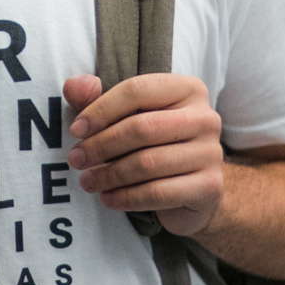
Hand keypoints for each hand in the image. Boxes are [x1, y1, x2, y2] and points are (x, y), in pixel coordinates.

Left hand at [63, 73, 224, 237]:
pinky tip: (108, 199)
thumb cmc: (153, 146)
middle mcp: (206, 117)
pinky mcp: (210, 186)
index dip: (101, 109)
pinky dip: (127, 197)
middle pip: (142, 127)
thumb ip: (95, 98)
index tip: (76, 130)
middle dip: (101, 145)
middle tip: (76, 160)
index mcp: (188, 89)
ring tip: (87, 182)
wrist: (192, 191)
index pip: (137, 90)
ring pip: (148, 163)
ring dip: (109, 175)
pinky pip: (159, 192)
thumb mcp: (123, 117)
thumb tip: (73, 85)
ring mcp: (212, 153)